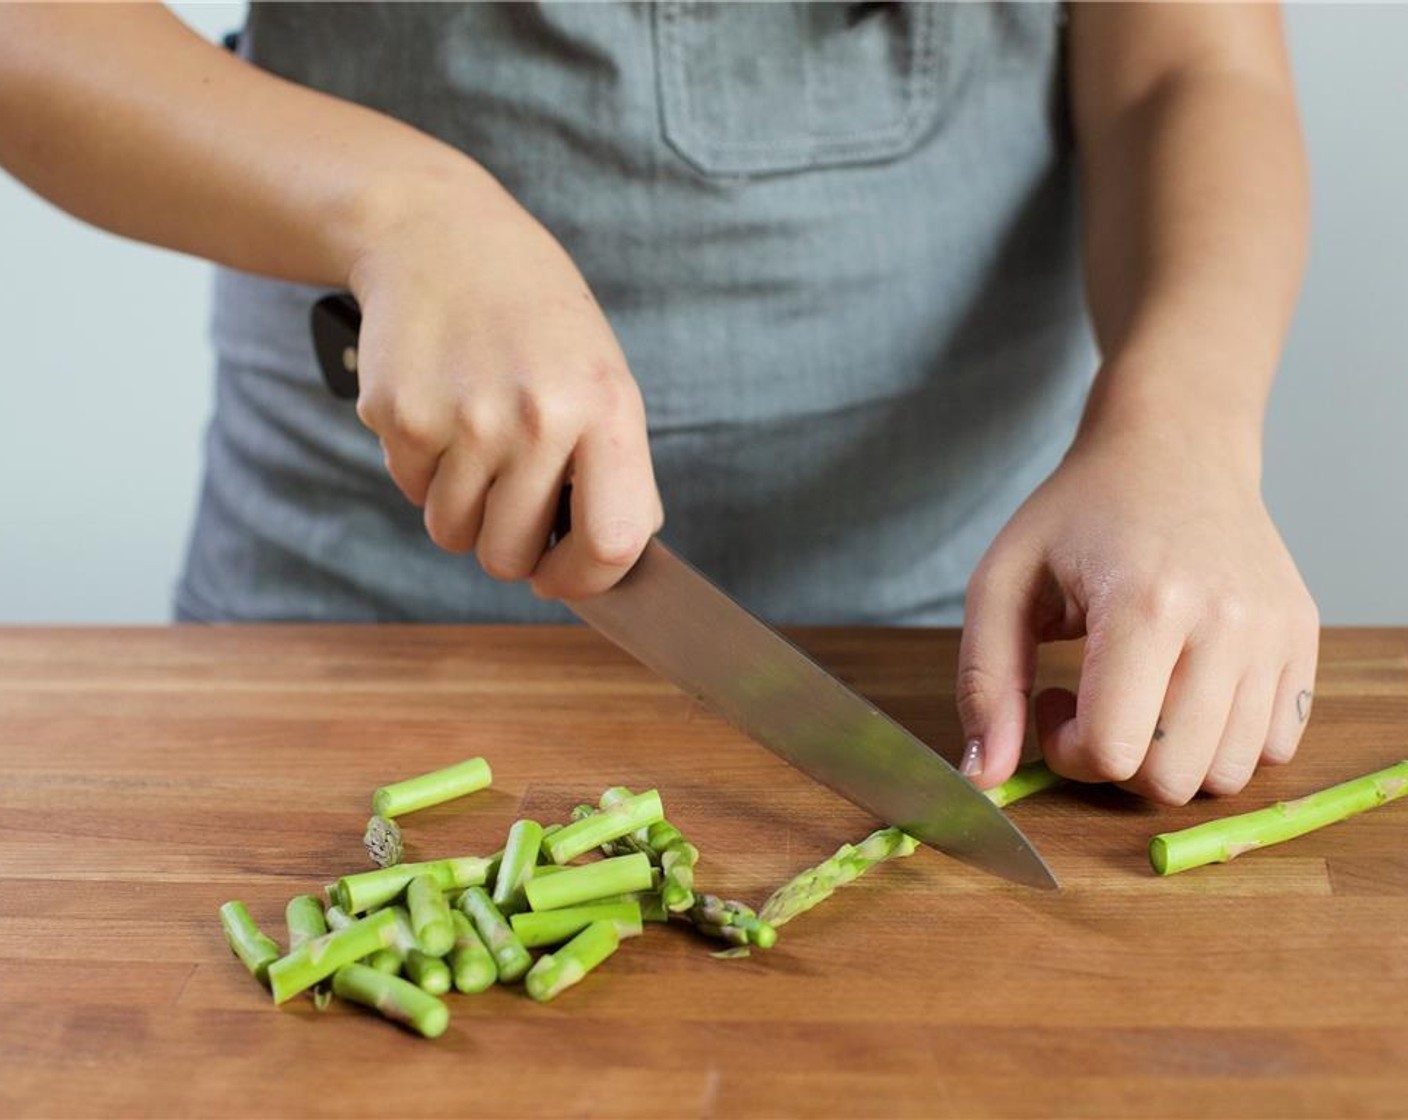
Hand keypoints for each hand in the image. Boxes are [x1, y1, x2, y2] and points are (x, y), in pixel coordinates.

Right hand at [347, 169, 661, 598]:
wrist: (441, 235)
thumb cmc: (535, 320)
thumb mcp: (601, 376)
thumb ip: (616, 468)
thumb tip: (613, 563)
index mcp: (605, 408)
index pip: (611, 542)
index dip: (586, 580)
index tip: (562, 577)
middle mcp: (537, 418)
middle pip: (511, 556)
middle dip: (508, 546)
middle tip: (509, 499)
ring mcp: (464, 419)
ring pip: (452, 534)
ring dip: (461, 508)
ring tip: (475, 440)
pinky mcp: (400, 416)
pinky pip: (411, 491)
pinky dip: (422, 469)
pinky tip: (440, 409)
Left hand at [955, 406, 1318, 803]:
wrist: (1174, 448)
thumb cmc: (1078, 514)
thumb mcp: (1002, 582)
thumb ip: (985, 683)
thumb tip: (981, 778)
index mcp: (1147, 602)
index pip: (1113, 751)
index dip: (1067, 752)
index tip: (1052, 702)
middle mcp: (1228, 621)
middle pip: (1171, 777)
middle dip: (1115, 764)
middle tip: (1092, 701)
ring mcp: (1276, 633)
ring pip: (1226, 775)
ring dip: (1168, 757)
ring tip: (1137, 694)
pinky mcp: (1304, 639)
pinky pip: (1274, 747)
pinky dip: (1223, 743)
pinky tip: (1184, 693)